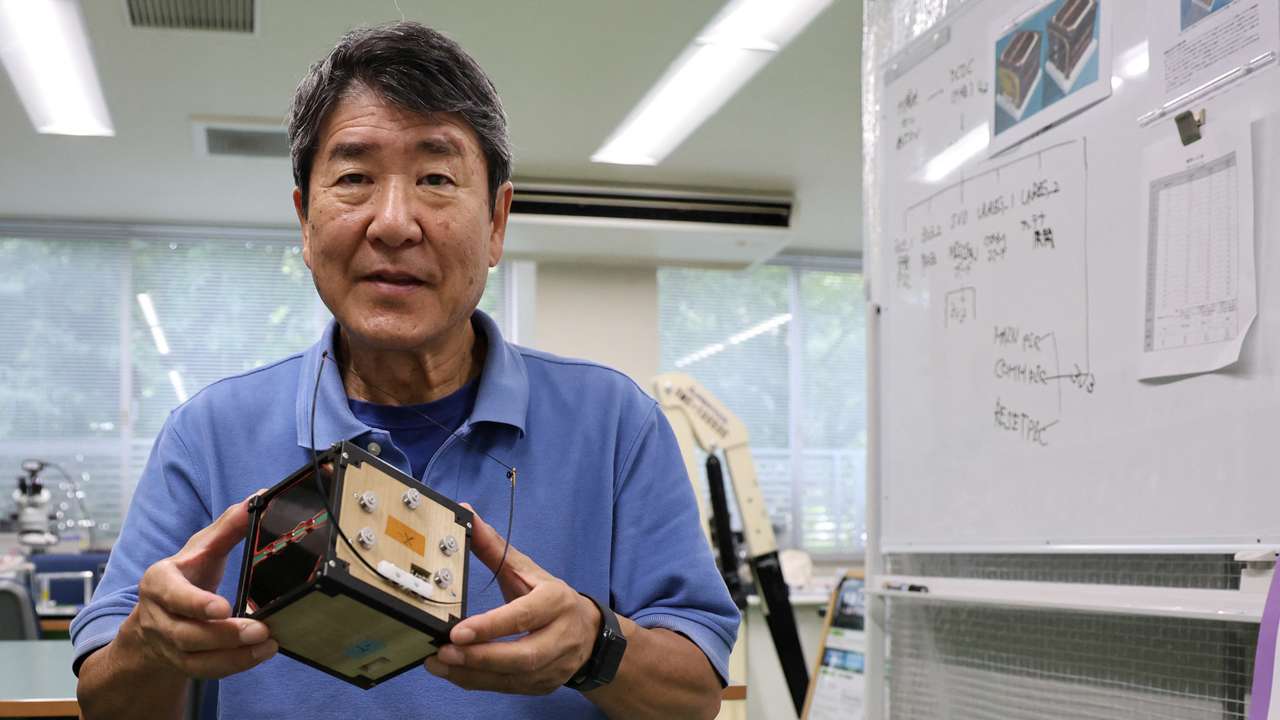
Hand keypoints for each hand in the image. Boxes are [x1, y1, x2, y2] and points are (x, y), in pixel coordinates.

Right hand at [120, 491, 277, 678]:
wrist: (155, 617)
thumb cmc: (185, 576)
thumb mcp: (201, 548)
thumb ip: (228, 526)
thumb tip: (259, 497)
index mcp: (159, 582)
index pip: (172, 595)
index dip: (195, 604)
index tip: (222, 608)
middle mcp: (158, 616)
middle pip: (186, 633)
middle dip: (223, 634)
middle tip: (260, 629)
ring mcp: (168, 644)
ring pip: (196, 658)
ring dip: (234, 655)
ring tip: (268, 642)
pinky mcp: (182, 662)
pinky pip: (206, 671)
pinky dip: (234, 665)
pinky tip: (261, 653)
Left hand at [424, 503, 602, 694]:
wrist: (590, 636)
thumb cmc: (550, 598)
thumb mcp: (528, 570)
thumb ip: (494, 547)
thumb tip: (466, 513)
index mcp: (556, 602)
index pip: (524, 616)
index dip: (492, 625)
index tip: (458, 630)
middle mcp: (560, 637)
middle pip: (522, 655)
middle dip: (480, 657)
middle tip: (443, 652)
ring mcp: (553, 666)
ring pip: (513, 677)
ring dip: (472, 673)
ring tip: (438, 663)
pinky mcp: (542, 686)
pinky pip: (507, 688)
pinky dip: (477, 682)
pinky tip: (452, 673)